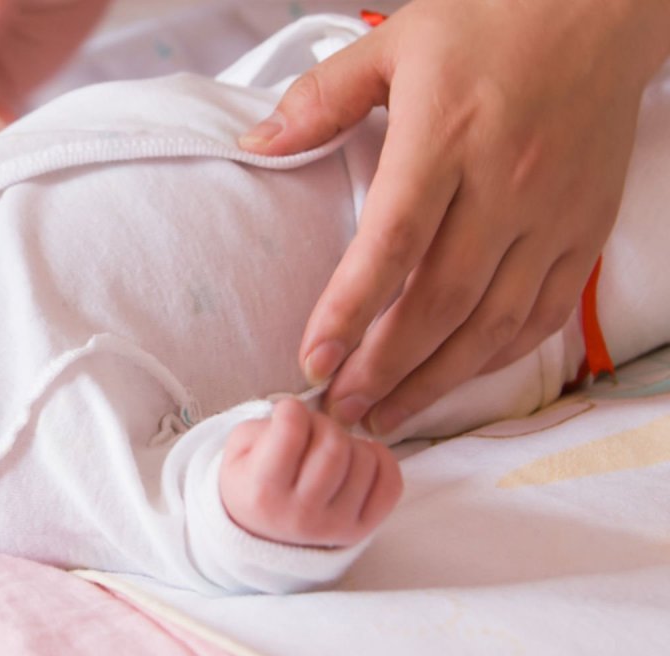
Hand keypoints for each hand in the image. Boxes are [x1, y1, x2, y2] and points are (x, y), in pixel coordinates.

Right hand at [219, 399, 400, 547]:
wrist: (262, 536)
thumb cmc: (251, 484)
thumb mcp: (237, 453)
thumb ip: (264, 426)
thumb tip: (307, 415)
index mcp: (263, 492)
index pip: (291, 431)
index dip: (290, 409)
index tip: (287, 413)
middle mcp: (301, 514)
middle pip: (334, 445)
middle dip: (324, 424)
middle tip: (312, 431)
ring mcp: (335, 525)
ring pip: (365, 459)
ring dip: (350, 442)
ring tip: (329, 450)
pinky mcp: (361, 530)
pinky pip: (390, 483)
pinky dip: (381, 460)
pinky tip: (359, 458)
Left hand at [240, 0, 669, 434]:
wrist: (600, 8)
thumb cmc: (487, 23)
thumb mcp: (393, 43)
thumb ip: (321, 98)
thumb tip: (254, 144)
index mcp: (446, 136)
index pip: (392, 242)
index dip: (350, 310)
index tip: (312, 360)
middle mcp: (504, 183)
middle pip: (441, 301)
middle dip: (385, 368)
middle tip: (341, 409)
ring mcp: (552, 213)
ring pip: (494, 322)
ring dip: (437, 380)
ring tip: (388, 415)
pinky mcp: (586, 230)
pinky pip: (543, 313)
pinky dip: (497, 357)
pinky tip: (455, 378)